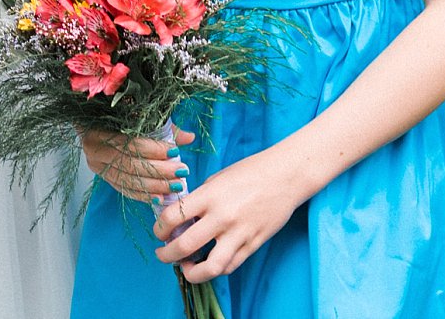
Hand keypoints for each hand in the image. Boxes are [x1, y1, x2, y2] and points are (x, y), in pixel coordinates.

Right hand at [83, 125, 191, 202]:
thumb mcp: (141, 118)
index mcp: (100, 129)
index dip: (153, 149)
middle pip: (130, 164)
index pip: (129, 143)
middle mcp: (95, 149)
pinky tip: (160, 197)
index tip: (175, 151)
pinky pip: (124, 190)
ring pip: (128, 180)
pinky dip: (143, 195)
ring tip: (176, 185)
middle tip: (181, 171)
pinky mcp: (103, 177)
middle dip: (159, 170)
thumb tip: (189, 138)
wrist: (96, 123)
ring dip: (155, 185)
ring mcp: (97, 165)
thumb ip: (164, 129)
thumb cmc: (120, 117)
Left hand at [153, 147, 307, 281]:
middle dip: (167, 255)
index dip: (159, 228)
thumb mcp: (216, 180)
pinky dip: (215, 269)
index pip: (172, 217)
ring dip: (191, 272)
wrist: (285, 176)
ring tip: (185, 266)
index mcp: (209, 195)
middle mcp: (223, 216)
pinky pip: (230, 265)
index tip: (159, 232)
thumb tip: (178, 220)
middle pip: (185, 245)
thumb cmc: (248, 173)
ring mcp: (240, 233)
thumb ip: (198, 200)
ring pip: (210, 267)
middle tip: (163, 254)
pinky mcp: (253, 244)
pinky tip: (207, 262)